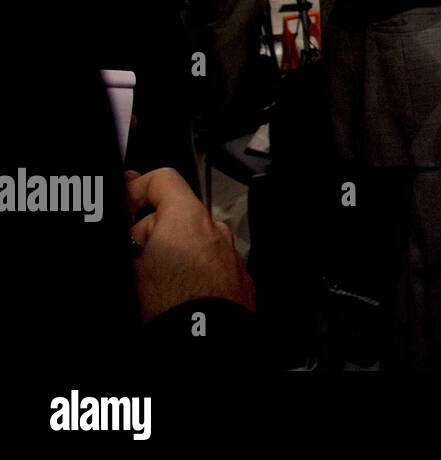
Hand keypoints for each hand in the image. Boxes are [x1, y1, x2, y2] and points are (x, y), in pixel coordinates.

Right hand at [125, 168, 254, 320]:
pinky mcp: (237, 277)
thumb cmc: (170, 307)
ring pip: (192, 242)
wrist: (205, 342)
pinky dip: (193, 272)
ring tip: (153, 286)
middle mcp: (215, 229)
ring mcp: (230, 253)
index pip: (162, 179)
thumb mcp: (130, 266)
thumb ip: (129, 234)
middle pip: (175, 215)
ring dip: (173, 255)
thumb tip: (127, 215)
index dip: (136, 189)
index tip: (122, 206)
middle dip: (151, 234)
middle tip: (132, 261)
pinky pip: (209, 264)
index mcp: (188, 217)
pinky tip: (177, 295)